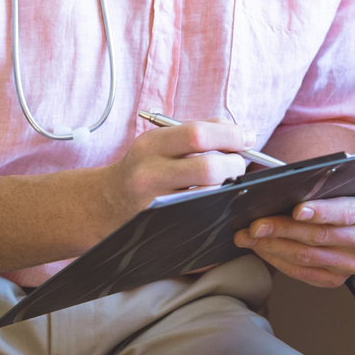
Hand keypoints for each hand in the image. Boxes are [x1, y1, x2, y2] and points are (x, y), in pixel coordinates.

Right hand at [99, 119, 250, 226]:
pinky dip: (217, 205)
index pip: (198, 134)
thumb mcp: (160, 141)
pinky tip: (218, 198)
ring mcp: (154, 202)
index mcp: (151, 145)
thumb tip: (239, 131)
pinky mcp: (161, 225)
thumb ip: (198, 129)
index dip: (230, 135)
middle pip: (208, 168)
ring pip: (208, 195)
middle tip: (239, 164)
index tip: (248, 138)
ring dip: (227, 186)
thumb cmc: (144, 166)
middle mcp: (149, 173)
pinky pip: (200, 215)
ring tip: (228, 181)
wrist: (106, 202)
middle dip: (235, 165)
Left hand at [236, 185, 354, 286]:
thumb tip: (282, 187)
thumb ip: (319, 183)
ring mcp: (354, 263)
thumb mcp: (336, 182)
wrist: (349, 215)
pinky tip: (262, 249)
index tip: (296, 210)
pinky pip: (302, 273)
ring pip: (307, 256)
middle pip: (320, 236)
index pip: (346, 212)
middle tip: (255, 225)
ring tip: (249, 236)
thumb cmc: (338, 194)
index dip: (321, 211)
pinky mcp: (337, 279)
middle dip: (282, 229)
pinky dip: (278, 260)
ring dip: (272, 246)